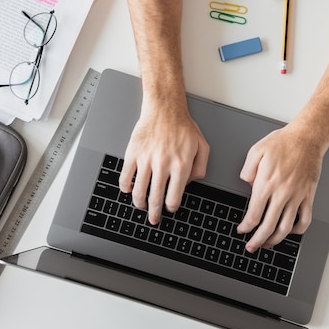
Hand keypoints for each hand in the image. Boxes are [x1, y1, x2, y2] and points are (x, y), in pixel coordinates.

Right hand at [119, 101, 209, 224]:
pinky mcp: (133, 153)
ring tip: (141, 206)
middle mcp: (163, 164)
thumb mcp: (202, 147)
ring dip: (139, 203)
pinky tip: (128, 189)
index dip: (171, 207)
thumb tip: (190, 184)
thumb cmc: (183, 126)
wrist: (165, 109)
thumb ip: (200, 168)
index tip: (169, 208)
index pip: (174, 197)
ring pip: (139, 190)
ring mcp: (146, 159)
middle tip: (154, 219)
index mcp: (181, 165)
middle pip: (155, 198)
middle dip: (154, 213)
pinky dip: (125, 187)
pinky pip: (126, 176)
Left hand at [238, 122, 328, 252]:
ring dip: (275, 240)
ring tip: (268, 244)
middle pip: (268, 226)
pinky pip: (305, 219)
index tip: (242, 230)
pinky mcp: (308, 195)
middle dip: (257, 240)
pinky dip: (297, 230)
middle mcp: (282, 192)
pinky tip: (290, 232)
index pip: (254, 214)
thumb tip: (245, 184)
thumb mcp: (256, 151)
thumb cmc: (282, 142)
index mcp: (266, 183)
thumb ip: (247, 170)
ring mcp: (297, 196)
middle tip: (251, 247)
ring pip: (286, 227)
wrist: (307, 137)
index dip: (246, 226)